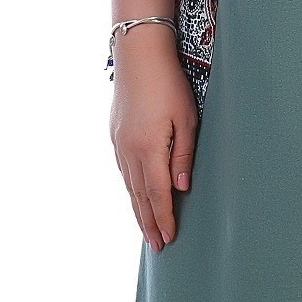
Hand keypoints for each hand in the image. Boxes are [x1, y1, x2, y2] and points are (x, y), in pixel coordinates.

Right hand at [109, 31, 197, 251]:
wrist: (137, 55)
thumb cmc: (169, 83)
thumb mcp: (186, 118)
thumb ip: (183, 155)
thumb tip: (180, 187)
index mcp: (148, 148)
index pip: (158, 193)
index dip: (163, 217)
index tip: (168, 238)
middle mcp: (129, 150)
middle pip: (139, 195)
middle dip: (149, 221)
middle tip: (156, 246)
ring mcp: (118, 142)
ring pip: (129, 184)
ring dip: (138, 208)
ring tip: (146, 228)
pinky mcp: (114, 134)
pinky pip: (122, 170)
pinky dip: (130, 188)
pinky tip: (135, 195)